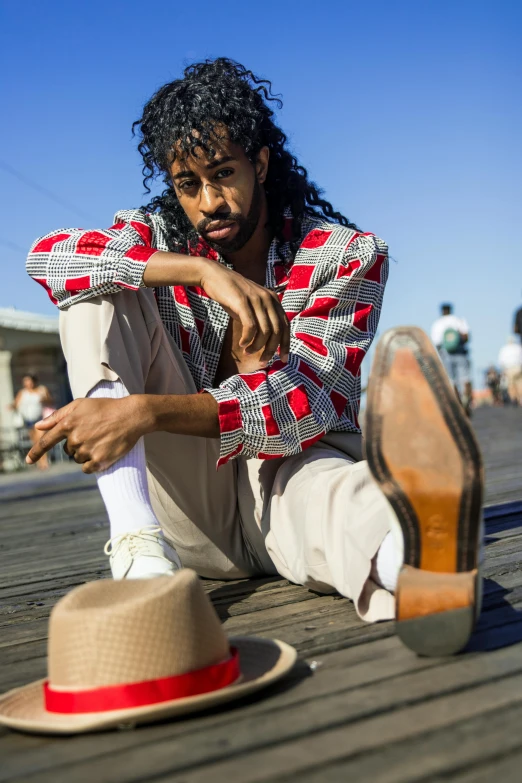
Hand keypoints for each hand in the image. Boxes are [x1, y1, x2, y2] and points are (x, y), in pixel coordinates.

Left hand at [26, 397, 147, 472]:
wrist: (131, 416)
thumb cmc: (105, 408)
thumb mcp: (80, 405)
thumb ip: (58, 416)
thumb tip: (38, 426)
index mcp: (68, 424)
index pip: (46, 442)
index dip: (36, 452)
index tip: (28, 461)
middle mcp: (75, 439)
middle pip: (68, 451)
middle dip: (77, 444)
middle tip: (94, 433)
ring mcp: (87, 450)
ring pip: (78, 459)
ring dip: (86, 453)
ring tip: (101, 440)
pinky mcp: (99, 461)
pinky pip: (87, 468)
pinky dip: (92, 463)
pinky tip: (103, 451)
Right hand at [200, 262, 289, 364]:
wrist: (215, 276)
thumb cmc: (233, 295)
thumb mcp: (252, 305)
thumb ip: (262, 318)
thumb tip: (268, 342)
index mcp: (273, 299)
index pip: (285, 326)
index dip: (285, 344)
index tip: (283, 359)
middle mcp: (268, 299)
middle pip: (277, 331)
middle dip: (271, 350)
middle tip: (262, 361)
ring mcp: (256, 299)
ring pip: (265, 331)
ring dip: (257, 346)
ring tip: (247, 352)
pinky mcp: (242, 301)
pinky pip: (250, 326)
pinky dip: (247, 339)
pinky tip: (241, 344)